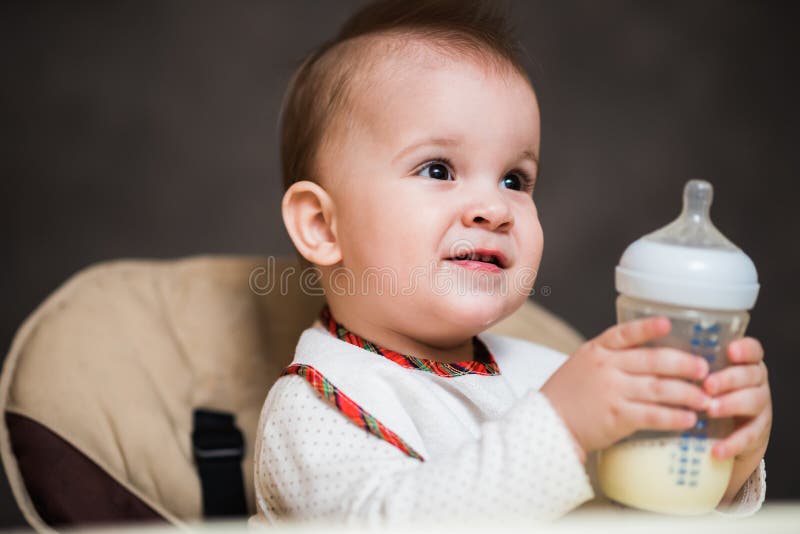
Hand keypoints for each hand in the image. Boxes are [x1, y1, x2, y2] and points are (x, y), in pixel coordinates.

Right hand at [541, 316, 709, 461]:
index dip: (647, 328)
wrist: (548, 423)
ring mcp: (612, 392)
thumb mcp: (584, 364)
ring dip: (688, 393)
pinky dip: (675, 417)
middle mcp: (606, 368)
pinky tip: (689, 419)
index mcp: (597, 351)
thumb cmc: (569, 394)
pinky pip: (653, 415)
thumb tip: (653, 357)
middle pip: (653, 361)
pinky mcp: (618, 417)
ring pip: (660, 388)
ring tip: (706, 399)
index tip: (667, 323)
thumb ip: (612, 357)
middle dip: (684, 364)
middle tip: (705, 369)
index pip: (624, 333)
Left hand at [704, 337, 771, 461]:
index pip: (752, 350)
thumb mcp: (703, 373)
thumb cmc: (708, 390)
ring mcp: (760, 405)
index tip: (730, 351)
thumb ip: (693, 362)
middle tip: (708, 385)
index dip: (744, 349)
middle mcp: (756, 381)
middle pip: (751, 375)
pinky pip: (748, 436)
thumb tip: (661, 352)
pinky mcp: (758, 430)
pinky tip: (717, 450)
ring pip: (753, 401)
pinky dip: (732, 443)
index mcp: (744, 362)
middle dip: (729, 379)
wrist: (728, 428)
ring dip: (730, 405)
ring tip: (710, 410)